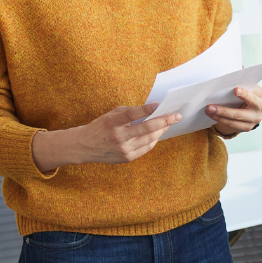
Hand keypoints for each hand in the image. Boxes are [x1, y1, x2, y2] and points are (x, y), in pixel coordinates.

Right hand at [32, 104, 178, 171]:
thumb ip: (129, 113)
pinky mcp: (127, 158)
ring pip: (150, 139)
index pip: (132, 115)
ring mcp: (123, 150)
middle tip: (177, 116)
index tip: (160, 105)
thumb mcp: (111, 115)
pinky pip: (146, 148)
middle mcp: (118, 137)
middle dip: (164, 121)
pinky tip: (158, 133)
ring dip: (162, 130)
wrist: (84, 146)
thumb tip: (152, 110)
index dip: (146, 109)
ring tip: (169, 123)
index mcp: (112, 123)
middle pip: (146, 129)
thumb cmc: (101, 126)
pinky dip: (153, 140)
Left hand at [208, 84, 261, 135]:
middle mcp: (261, 107)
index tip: (235, 90)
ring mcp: (255, 119)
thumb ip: (239, 86)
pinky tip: (212, 115)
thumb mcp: (245, 88)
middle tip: (211, 106)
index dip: (245, 93)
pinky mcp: (248, 127)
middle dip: (226, 109)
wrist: (247, 108)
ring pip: (236, 117)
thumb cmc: (244, 94)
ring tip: (208, 110)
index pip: (254, 93)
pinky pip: (233, 124)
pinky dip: (221, 120)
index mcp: (261, 94)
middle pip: (241, 111)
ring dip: (220, 114)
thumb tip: (221, 87)